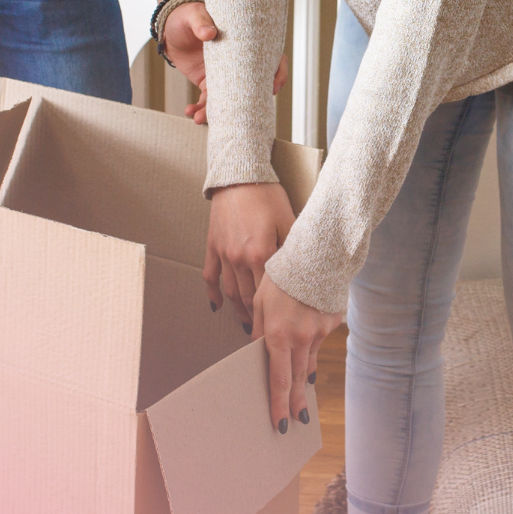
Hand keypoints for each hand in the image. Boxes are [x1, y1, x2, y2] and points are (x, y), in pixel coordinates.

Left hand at [165, 1, 288, 124]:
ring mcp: (222, 75)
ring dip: (214, 112)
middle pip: (251, 86)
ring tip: (199, 118)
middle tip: (236, 113)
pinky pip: (206, 101)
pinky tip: (189, 112)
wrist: (169, 26)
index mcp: (243, 43)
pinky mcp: (206, 82)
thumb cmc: (187, 14)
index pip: (270, 59)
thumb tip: (209, 33)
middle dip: (246, 104)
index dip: (277, 74)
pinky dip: (198, 109)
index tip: (272, 89)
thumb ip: (201, 22)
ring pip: (227, 99)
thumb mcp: (194, 14)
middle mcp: (237, 63)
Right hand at [206, 181, 293, 325]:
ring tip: (247, 325)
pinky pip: (210, 276)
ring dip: (238, 310)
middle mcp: (239, 258)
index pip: (267, 293)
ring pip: (229, 291)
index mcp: (261, 254)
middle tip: (265, 336)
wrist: (240, 177)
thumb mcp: (288, 222)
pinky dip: (213, 294)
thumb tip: (302, 274)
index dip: (273, 314)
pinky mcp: (212, 246)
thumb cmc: (268, 197)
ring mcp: (223, 254)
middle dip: (256, 319)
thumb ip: (291, 251)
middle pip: (247, 298)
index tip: (281, 328)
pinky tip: (217, 307)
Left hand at [255, 275, 338, 434]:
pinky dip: (310, 352)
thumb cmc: (281, 277)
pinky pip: (317, 344)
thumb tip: (257, 350)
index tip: (280, 422)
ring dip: (304, 382)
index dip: (279, 404)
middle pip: (297, 379)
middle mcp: (300, 339)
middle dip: (296, 403)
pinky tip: (307, 359)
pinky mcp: (331, 324)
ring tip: (301, 401)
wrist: (316, 257)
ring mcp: (318, 333)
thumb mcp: (261, 303)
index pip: (279, 379)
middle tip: (296, 421)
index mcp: (278, 335)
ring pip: (308, 363)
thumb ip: (259, 330)